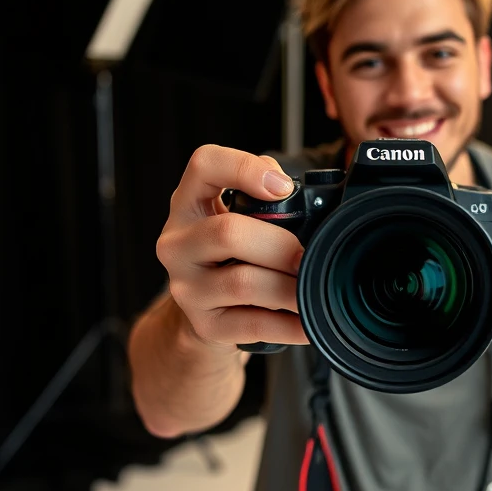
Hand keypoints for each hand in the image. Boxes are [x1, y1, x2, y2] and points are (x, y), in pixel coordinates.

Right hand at [156, 145, 310, 352]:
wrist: (208, 315)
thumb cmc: (235, 258)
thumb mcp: (242, 221)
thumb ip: (268, 203)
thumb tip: (305, 203)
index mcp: (190, 204)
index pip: (204, 165)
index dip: (244, 168)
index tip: (283, 187)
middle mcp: (178, 242)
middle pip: (229, 232)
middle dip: (281, 245)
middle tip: (308, 256)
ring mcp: (186, 286)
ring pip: (244, 282)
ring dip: (290, 288)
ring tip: (314, 289)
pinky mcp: (204, 324)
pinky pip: (254, 324)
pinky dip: (290, 325)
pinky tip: (309, 322)